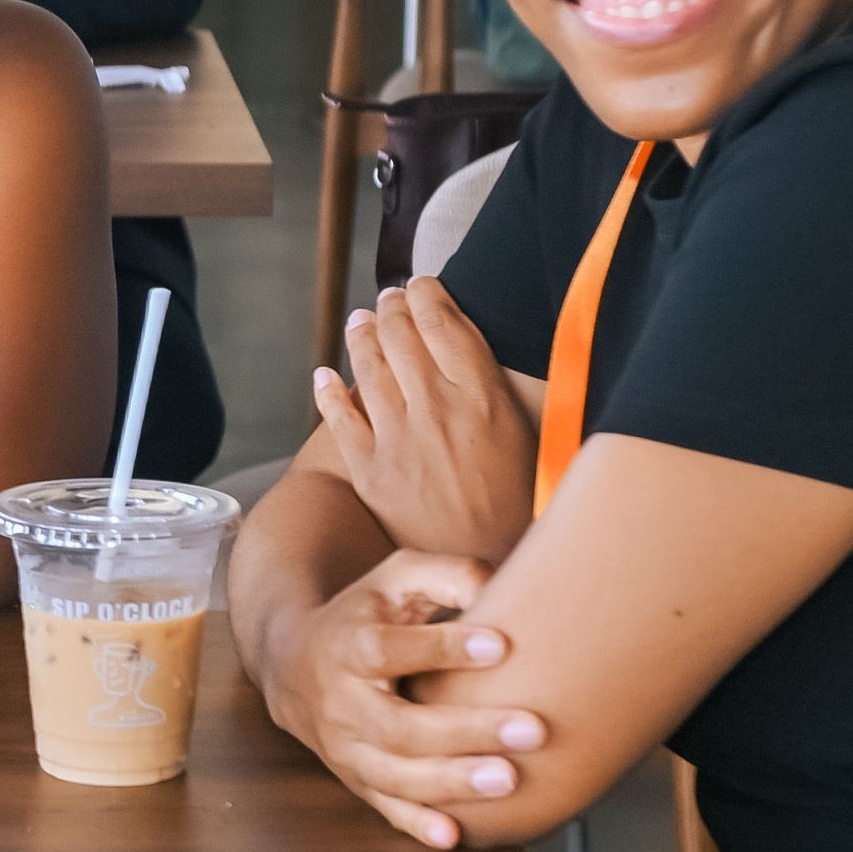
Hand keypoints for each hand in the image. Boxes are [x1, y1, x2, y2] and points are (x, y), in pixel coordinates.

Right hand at [249, 548, 543, 849]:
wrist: (294, 666)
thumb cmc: (364, 617)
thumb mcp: (395, 579)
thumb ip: (447, 574)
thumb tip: (499, 589)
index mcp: (349, 646)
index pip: (390, 650)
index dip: (443, 648)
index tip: (502, 645)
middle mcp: (342, 703)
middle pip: (399, 725)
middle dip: (466, 731)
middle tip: (531, 729)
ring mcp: (347, 749)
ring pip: (396, 775)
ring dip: (453, 782)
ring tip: (509, 779)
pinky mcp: (357, 780)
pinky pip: (386, 808)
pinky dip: (417, 825)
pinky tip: (455, 835)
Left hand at [312, 279, 534, 567]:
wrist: (487, 565)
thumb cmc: (519, 503)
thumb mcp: (527, 436)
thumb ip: (500, 390)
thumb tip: (481, 353)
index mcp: (481, 395)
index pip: (443, 322)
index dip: (427, 295)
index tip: (422, 287)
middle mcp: (435, 406)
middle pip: (401, 335)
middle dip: (391, 308)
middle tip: (389, 299)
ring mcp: (397, 437)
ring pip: (368, 367)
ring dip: (361, 335)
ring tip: (361, 320)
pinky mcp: (370, 469)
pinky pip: (340, 417)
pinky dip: (329, 390)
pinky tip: (325, 374)